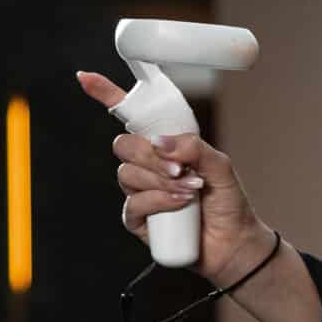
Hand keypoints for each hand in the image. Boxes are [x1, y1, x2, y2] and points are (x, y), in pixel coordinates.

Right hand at [81, 68, 275, 285]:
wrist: (235, 242)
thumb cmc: (228, 203)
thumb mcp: (221, 167)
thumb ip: (195, 148)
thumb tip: (162, 143)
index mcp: (165, 148)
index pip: (131, 118)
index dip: (107, 96)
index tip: (86, 78)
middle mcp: (147, 167)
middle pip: (124, 146)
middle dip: (151, 156)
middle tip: (181, 169)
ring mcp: (140, 192)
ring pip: (128, 174)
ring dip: (161, 181)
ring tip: (190, 192)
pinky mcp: (138, 219)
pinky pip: (133, 203)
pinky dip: (158, 201)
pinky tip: (180, 204)